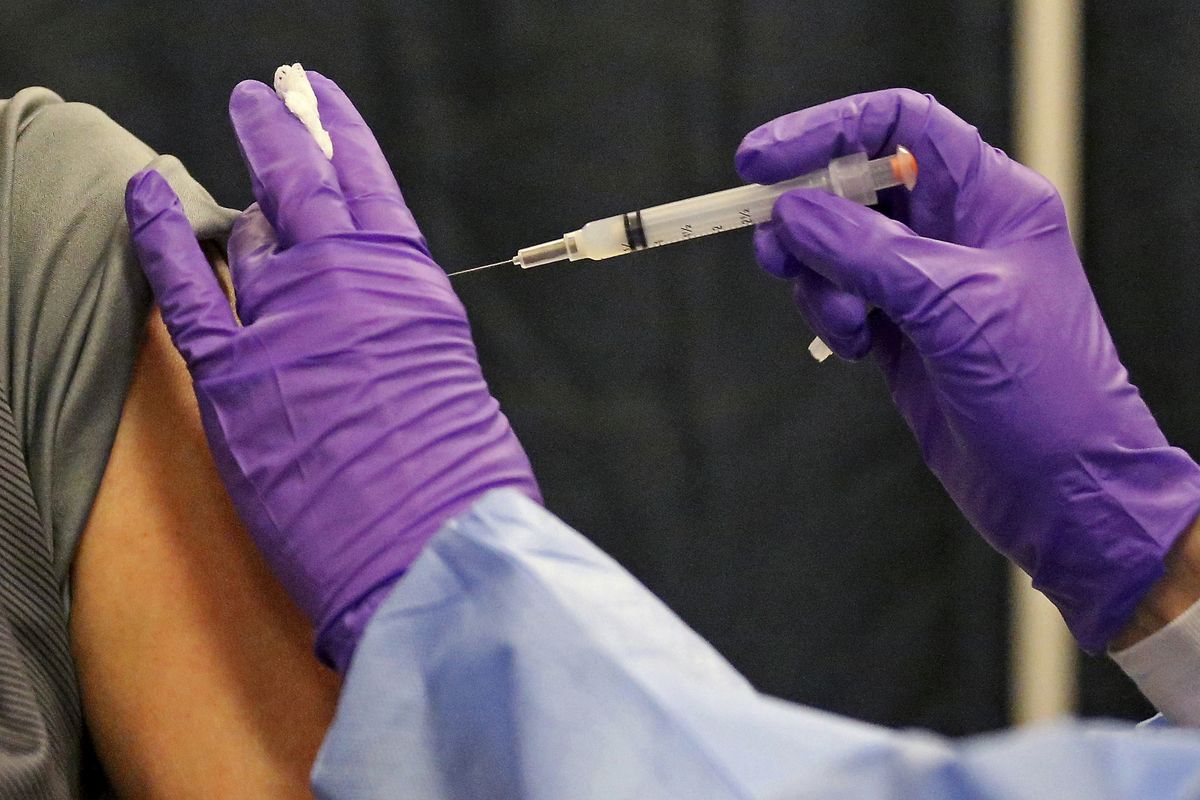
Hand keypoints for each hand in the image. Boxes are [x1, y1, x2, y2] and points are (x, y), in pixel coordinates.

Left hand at [124, 73, 539, 671]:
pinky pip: (184, 287)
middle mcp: (348, 283)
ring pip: (251, 234)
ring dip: (247, 198)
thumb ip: (406, 338)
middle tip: (268, 96)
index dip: (339, 132)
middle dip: (283, 129)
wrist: (428, 551)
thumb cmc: (462, 484)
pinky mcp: (234, 377)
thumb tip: (371, 330)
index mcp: (412, 284)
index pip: (369, 184)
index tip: (319, 98)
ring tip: (244, 166)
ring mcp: (286, 321)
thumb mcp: (454, 383)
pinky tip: (143, 194)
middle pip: (304, 184)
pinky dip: (158, 235)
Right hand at [737, 88, 1199, 651]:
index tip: (760, 159)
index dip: (827, 129)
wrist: (1063, 492)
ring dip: (818, 278)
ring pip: (836, 246)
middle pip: (855, 185)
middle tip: (772, 247)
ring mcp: (925, 282)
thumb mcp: (954, 307)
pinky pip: (839, 297)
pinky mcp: (902, 331)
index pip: (900, 125)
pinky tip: (856, 349)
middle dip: (806, 214)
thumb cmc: (1042, 392)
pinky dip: (828, 315)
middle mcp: (957, 230)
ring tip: (846, 324)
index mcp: (990, 198)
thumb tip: (792, 210)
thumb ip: (868, 251)